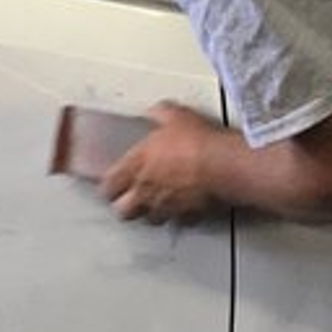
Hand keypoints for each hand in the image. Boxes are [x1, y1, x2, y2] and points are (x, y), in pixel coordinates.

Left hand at [99, 102, 231, 224]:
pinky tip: (185, 208)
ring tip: (156, 204)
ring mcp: (167, 206)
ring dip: (152, 213)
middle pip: (123, 211)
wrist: (223, 165)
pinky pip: (180, 221)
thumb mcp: (174, 116)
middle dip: (125, 206)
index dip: (108, 187)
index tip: (111, 185)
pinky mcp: (188, 216)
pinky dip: (181, 217)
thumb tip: (157, 111)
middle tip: (130, 199)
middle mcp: (147, 191)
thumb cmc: (196, 142)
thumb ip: (160, 114)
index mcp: (136, 166)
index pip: (108, 186)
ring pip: (150, 220)